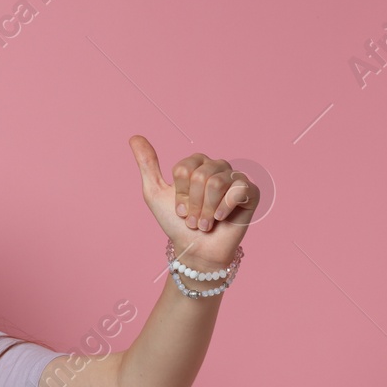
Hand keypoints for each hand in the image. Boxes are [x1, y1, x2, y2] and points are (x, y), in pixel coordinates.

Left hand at [129, 135, 254, 267]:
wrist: (196, 249)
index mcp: (197, 163)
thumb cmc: (176, 223)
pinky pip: (238, 190)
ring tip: (204, 223)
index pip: (184, 168)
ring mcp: (235, 178)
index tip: (179, 209)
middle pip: (200, 176)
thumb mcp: (155, 193)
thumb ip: (147, 164)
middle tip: (192, 219)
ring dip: (205, 210)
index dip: (179, 193)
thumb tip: (134, 137)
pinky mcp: (251, 192)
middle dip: (192, 204)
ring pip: (216, 184)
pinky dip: (224, 209)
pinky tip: (221, 218)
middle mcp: (217, 167)